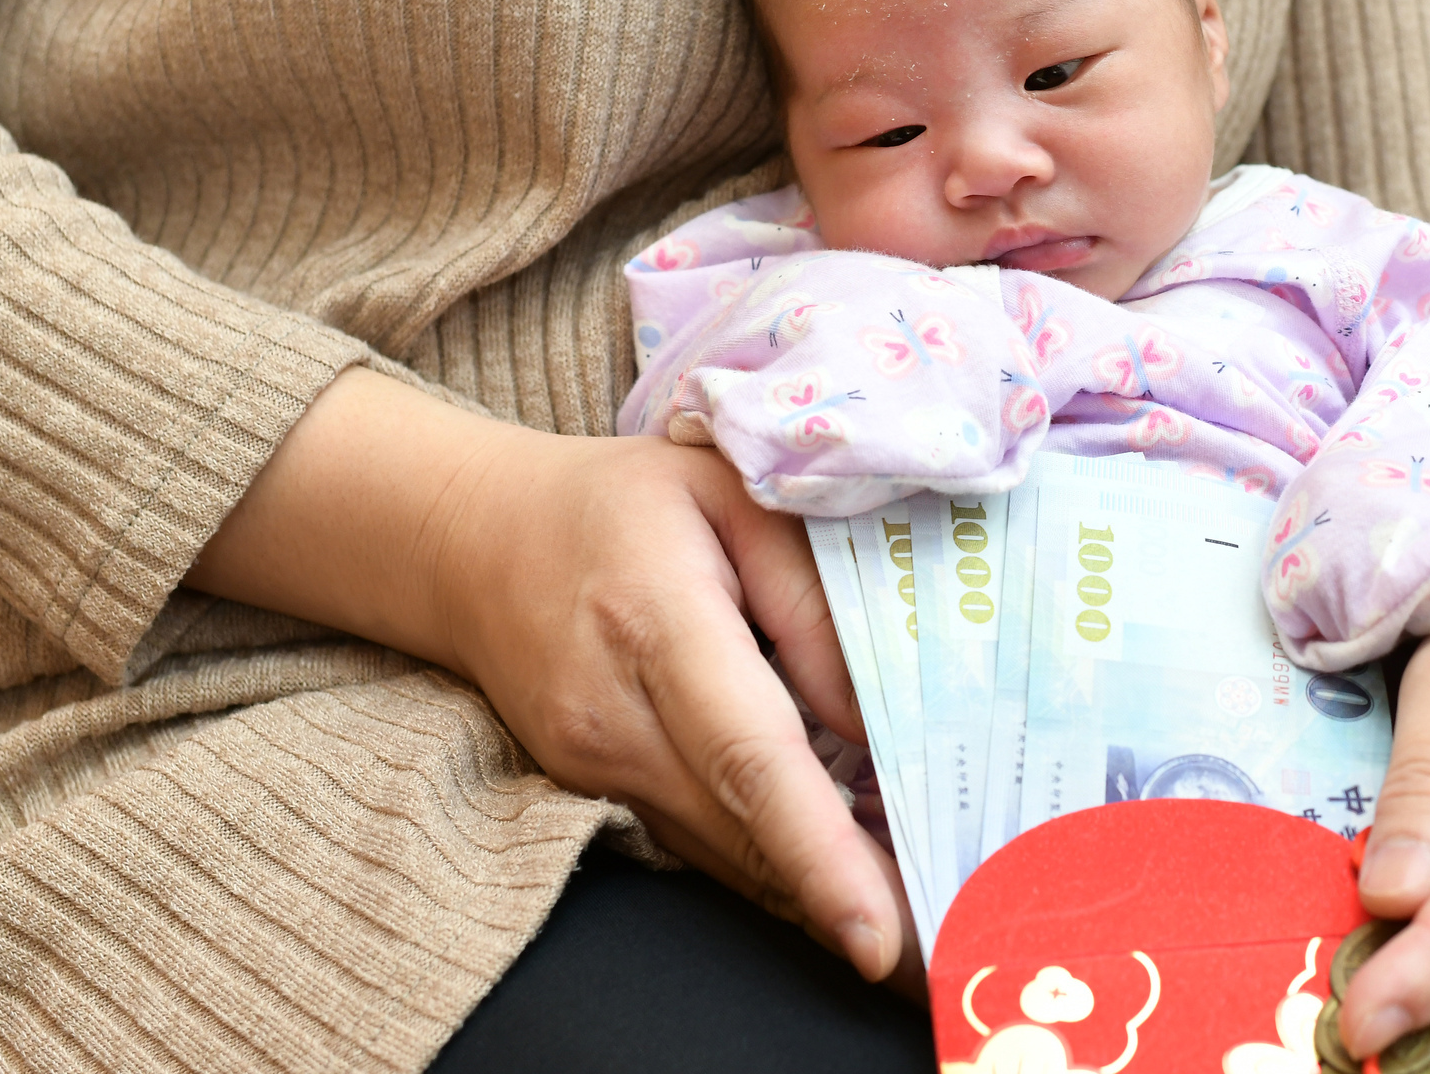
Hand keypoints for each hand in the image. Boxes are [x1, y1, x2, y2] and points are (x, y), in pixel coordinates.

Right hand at [190, 369, 911, 980]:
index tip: (875, 931)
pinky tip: (848, 878)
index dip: (817, 849)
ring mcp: (594, 766)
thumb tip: (873, 719)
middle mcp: (614, 714)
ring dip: (819, 894)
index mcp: (657, 620)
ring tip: (927, 916)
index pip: (748, 753)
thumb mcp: (734, 494)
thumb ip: (811, 598)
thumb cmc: (624, 501)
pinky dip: (774, 866)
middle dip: (848, 897)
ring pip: (725, 853)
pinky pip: (701, 842)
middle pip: (745, 828)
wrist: (472, 538)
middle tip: (957, 936)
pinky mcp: (594, 792)